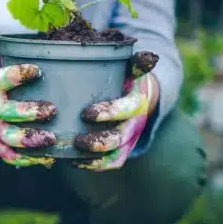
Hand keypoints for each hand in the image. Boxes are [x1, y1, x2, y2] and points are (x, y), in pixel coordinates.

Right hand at [0, 20, 57, 167]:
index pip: (2, 79)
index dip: (18, 75)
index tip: (37, 69)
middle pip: (7, 114)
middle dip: (28, 113)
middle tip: (51, 109)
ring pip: (10, 139)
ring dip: (30, 141)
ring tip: (52, 138)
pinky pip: (12, 156)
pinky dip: (28, 160)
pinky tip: (49, 159)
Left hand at [72, 52, 159, 170]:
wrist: (141, 94)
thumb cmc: (127, 77)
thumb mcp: (132, 67)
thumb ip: (135, 62)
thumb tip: (149, 57)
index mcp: (137, 100)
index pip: (127, 109)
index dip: (109, 113)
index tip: (87, 114)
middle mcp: (134, 123)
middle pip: (120, 138)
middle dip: (99, 142)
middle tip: (78, 141)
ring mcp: (128, 139)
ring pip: (115, 154)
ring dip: (95, 158)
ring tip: (73, 153)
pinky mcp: (121, 150)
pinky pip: (111, 163)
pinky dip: (93, 166)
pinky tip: (73, 162)